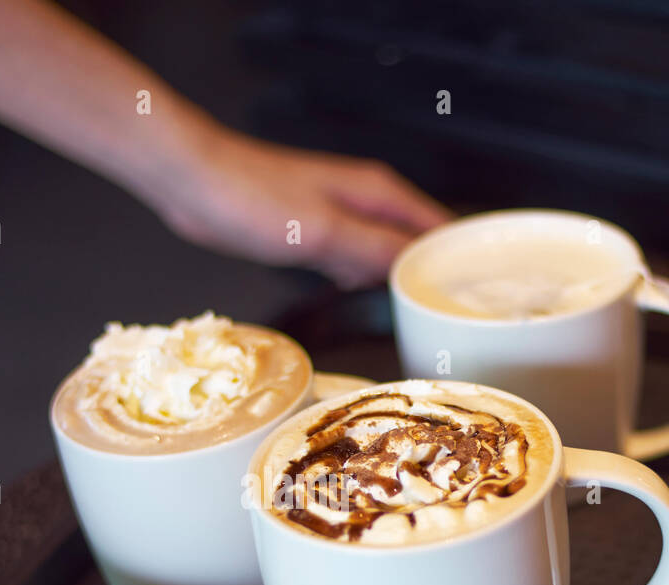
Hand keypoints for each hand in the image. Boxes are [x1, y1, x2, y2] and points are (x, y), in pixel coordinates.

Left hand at [151, 126, 452, 287]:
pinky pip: (351, 260)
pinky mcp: (311, 234)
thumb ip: (373, 249)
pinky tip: (360, 299)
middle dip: (430, 275)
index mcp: (378, 193)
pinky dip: (360, 279)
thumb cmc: (251, 196)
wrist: (194, 182)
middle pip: (415, 242)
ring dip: (394, 280)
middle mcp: (364, 202)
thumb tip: (417, 270)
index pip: (438, 227)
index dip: (459, 260)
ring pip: (383, 253)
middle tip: (446, 317)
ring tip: (414, 315)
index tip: (473, 297)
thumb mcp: (323, 231)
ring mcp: (338, 218)